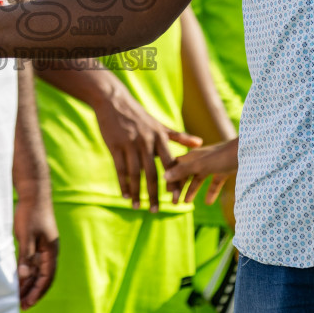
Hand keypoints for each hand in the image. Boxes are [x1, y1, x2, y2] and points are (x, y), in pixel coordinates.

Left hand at [14, 190, 58, 308]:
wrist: (34, 192)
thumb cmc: (30, 213)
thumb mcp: (26, 236)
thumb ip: (25, 257)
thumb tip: (24, 278)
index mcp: (51, 251)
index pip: (46, 278)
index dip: (37, 292)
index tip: (26, 304)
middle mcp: (51, 251)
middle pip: (44, 277)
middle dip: (34, 291)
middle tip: (22, 305)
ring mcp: (45, 246)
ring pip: (39, 270)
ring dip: (31, 283)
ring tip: (20, 295)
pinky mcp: (39, 241)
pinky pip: (35, 262)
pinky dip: (28, 271)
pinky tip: (20, 277)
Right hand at [90, 82, 200, 210]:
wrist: (114, 101)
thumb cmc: (139, 115)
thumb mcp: (160, 125)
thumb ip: (179, 137)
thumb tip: (200, 142)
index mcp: (160, 138)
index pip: (171, 164)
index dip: (174, 183)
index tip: (177, 200)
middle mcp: (147, 142)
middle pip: (152, 173)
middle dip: (154, 194)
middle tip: (156, 211)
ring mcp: (130, 144)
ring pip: (135, 174)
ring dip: (137, 193)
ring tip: (137, 207)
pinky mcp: (115, 145)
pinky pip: (120, 169)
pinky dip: (122, 184)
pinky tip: (125, 195)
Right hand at [165, 139, 239, 205]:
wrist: (250, 152)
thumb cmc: (224, 156)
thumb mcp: (201, 165)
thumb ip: (184, 171)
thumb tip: (164, 176)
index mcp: (193, 156)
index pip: (176, 167)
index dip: (170, 179)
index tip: (167, 194)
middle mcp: (201, 159)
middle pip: (186, 174)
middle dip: (179, 187)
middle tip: (174, 203)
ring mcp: (213, 165)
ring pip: (199, 179)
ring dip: (192, 190)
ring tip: (186, 203)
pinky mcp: (225, 170)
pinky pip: (215, 182)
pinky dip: (211, 191)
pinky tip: (208, 202)